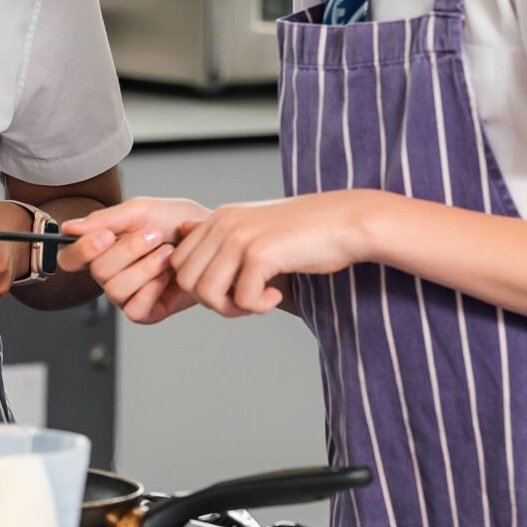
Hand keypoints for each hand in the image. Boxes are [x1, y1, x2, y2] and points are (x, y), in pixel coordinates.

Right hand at [59, 198, 207, 324]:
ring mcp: (127, 294)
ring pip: (115, 290)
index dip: (83, 250)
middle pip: (97, 272)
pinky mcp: (147, 312)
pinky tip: (168, 275)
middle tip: (154, 234)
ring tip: (166, 252)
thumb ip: (106, 220)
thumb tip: (69, 229)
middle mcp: (110, 274)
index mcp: (102, 249)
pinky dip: (152, 289)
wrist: (213, 238)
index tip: (107, 235)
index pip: (70, 258)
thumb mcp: (142, 211)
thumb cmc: (177, 222)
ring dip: (145, 267)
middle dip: (128, 250)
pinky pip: (134, 310)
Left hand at [170, 191, 385, 316]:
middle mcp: (223, 224)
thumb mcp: (257, 230)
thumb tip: (187, 250)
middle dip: (212, 301)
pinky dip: (258, 307)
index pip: (179, 263)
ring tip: (259, 301)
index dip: (200, 286)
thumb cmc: (306, 233)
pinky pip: (241, 299)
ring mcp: (239, 237)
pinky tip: (276, 296)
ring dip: (233, 308)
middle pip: (186, 280)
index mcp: (219, 218)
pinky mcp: (260, 254)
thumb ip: (223, 241)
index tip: (231, 289)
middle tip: (245, 300)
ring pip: (206, 293)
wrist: (347, 222)